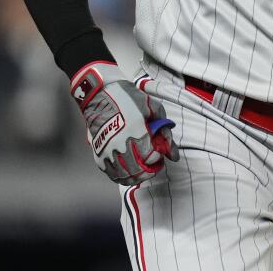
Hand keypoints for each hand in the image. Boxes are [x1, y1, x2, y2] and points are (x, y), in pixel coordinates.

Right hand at [70, 61, 179, 183]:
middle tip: (154, 164)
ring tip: (143, 170)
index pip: (151, 157)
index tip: (159, 153)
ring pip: (125, 175)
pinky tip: (129, 173)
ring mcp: (108, 150)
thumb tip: (174, 155)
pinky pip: (111, 174)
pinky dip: (122, 177)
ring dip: (137, 176)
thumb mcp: (153, 108)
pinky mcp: (99, 153)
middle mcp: (121, 143)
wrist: (100, 94)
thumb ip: (165, 132)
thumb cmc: (128, 99)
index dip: (158, 158)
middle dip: (150, 170)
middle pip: (139, 170)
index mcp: (137, 131)